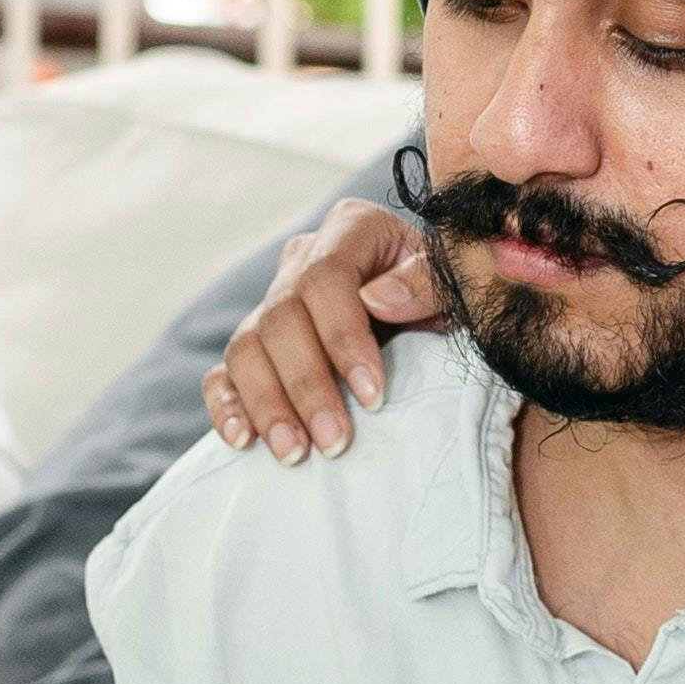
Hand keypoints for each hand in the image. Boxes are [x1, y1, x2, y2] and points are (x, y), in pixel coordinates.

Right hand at [204, 198, 448, 463]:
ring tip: (295, 453)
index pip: (325, 278)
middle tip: (335, 443)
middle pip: (281, 317)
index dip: (343, 338)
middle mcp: (303, 260)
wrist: (437, 318)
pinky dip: (227, 405)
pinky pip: (226, 371)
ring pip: (246, 347)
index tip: (373, 396)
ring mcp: (274, 303)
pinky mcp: (258, 346)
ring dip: (267, 404)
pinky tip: (243, 440)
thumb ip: (428, 283)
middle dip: (307, 386)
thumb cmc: (453, 298)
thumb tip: (377, 299)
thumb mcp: (458, 287)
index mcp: (353, 230)